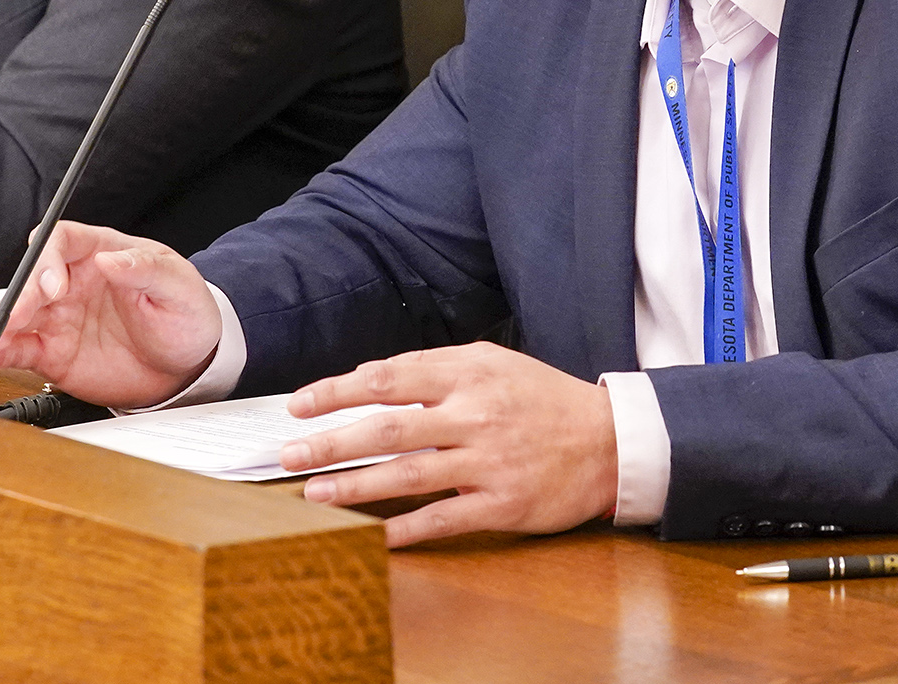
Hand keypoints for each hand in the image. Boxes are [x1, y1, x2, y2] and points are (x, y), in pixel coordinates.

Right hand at [0, 221, 221, 408]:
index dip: (50, 258)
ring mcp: (61, 317)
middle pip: (34, 277)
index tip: (55, 285)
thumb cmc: (186, 314)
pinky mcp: (55, 352)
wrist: (188, 365)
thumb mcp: (179, 287)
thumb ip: (146, 270)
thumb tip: (111, 259)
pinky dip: (1, 352)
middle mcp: (74, 282)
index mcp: (102, 253)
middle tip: (21, 316)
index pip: (63, 241)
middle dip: (22, 294)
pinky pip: (21, 349)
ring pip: (21, 313)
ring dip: (4, 324)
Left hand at [280, 342, 618, 547]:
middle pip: (387, 430)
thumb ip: (433, 368)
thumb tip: (370, 380)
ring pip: (407, 476)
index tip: (299, 405)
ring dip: (354, 487)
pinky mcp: (502, 504)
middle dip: (331, 443)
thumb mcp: (490, 362)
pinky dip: (403, 529)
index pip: (387, 379)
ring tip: (314, 494)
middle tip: (289, 454)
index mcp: (467, 375)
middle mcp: (474, 416)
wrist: (607, 440)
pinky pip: (442, 519)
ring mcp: (488, 463)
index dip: (336, 391)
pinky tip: (372, 536)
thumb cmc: (540, 397)